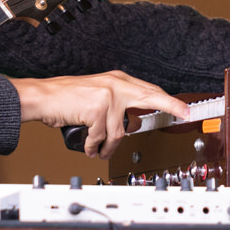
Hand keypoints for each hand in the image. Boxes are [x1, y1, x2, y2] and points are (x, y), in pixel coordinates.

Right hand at [8, 71, 189, 159]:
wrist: (43, 97)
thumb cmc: (64, 98)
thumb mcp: (95, 93)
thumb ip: (115, 102)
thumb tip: (131, 121)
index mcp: (117, 80)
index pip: (149, 90)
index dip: (167, 100)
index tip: (183, 108)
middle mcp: (115, 84)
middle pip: (150, 97)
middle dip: (171, 107)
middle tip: (186, 114)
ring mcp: (108, 96)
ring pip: (119, 131)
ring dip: (108, 146)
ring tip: (99, 149)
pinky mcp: (98, 109)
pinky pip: (102, 137)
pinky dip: (94, 146)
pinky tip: (89, 146)